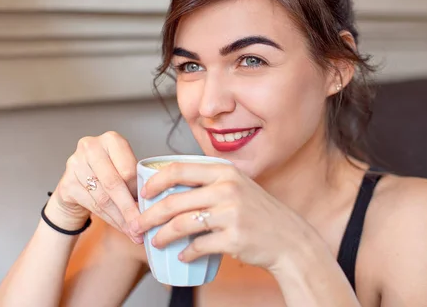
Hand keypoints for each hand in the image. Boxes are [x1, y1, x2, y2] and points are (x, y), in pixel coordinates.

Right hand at [46, 131, 142, 242]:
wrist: (77, 182)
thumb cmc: (107, 173)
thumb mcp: (123, 168)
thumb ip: (136, 179)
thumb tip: (154, 204)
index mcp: (111, 140)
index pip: (128, 169)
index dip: (139, 191)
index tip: (150, 208)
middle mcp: (91, 147)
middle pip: (114, 184)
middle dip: (130, 209)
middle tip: (141, 225)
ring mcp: (75, 164)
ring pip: (103, 198)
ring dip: (120, 218)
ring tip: (134, 231)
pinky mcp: (67, 183)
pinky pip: (92, 206)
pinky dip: (109, 219)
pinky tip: (120, 226)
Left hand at [130, 162, 310, 268]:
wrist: (289, 239)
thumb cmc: (260, 213)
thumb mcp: (238, 187)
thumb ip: (211, 183)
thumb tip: (171, 187)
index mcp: (225, 172)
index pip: (179, 169)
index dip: (155, 181)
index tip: (143, 194)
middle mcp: (227, 188)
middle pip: (173, 200)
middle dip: (148, 215)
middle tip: (137, 226)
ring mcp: (230, 214)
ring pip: (181, 224)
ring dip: (161, 236)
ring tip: (154, 242)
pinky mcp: (233, 238)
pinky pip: (198, 246)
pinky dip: (185, 253)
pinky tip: (182, 256)